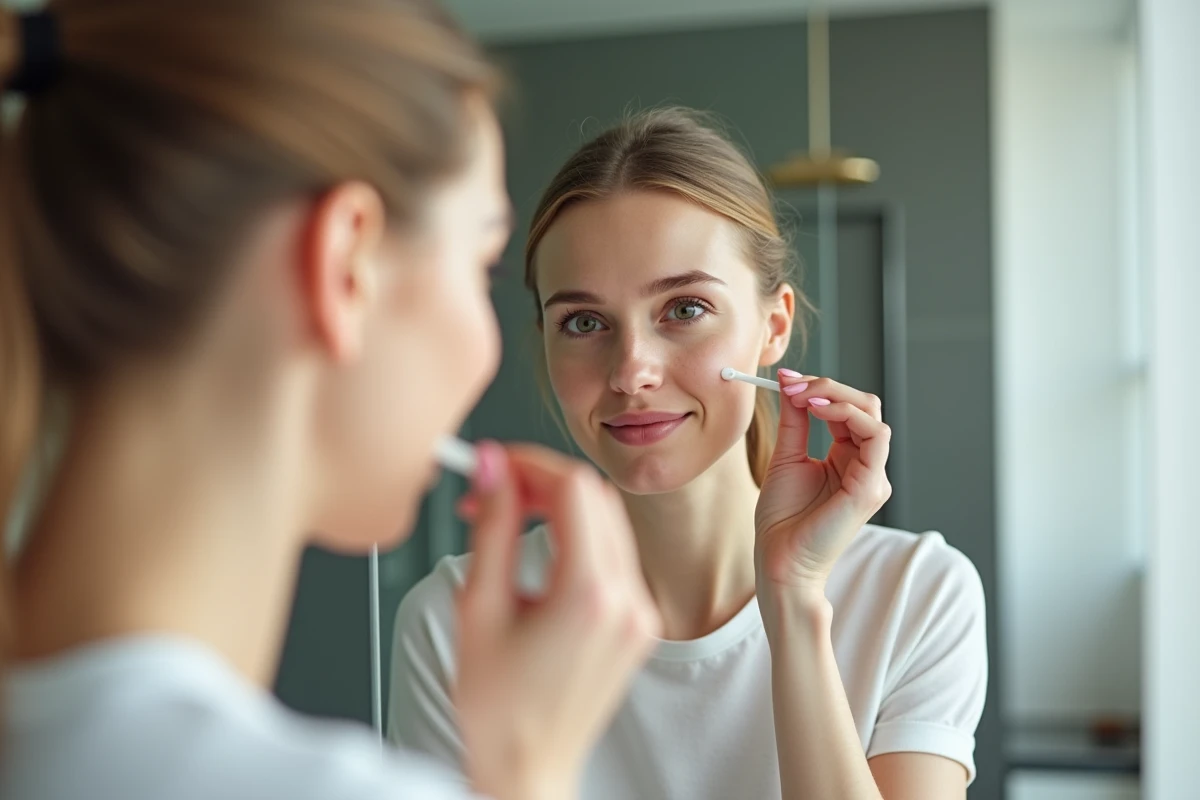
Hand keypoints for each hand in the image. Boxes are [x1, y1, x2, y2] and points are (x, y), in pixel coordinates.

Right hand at [454, 442, 660, 799]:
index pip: (573, 487)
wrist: (528, 768)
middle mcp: (627, 599)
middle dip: (543, 481)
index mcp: (589, 595)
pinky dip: (580, 538)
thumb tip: (493, 467)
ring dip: (562, 506)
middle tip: (495, 491)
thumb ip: (491, 526)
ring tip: (510, 519)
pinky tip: (541, 551)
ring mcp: (641, 612)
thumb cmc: (497, 707)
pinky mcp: (641, 622)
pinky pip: (617, 555)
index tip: (494, 466)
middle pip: (596, 497)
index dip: (529, 464)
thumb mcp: (478, 607)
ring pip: (610, 521)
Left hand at [754, 371, 891, 598]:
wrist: (779, 559)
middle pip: (865, 406)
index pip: (847, 409)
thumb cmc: (782, 518)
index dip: (819, 388)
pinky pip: (875, 436)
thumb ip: (794, 419)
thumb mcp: (787, 456)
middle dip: (829, 386)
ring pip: (872, 414)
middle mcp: (866, 466)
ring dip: (836, 395)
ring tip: (803, 395)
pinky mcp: (871, 487)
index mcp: (848, 459)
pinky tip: (816, 410)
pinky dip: (847, 414)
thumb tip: (790, 382)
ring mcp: (873, 476)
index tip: (785, 379)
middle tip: (793, 384)